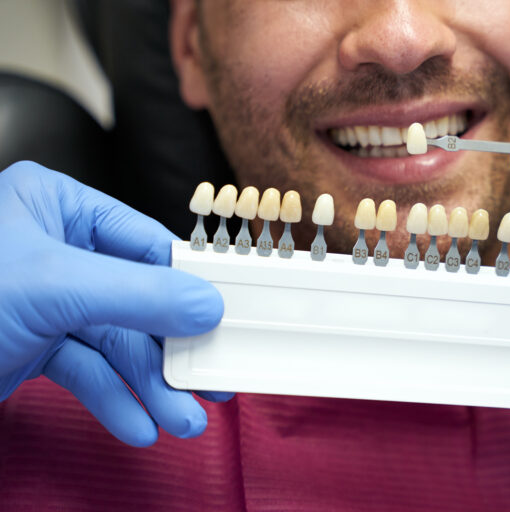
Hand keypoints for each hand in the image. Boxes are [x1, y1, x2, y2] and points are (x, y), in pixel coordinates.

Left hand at [0, 161, 232, 445]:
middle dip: (170, 350)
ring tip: (180, 420)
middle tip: (212, 379)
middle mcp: (54, 249)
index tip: (224, 319)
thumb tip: (209, 305)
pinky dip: (111, 398)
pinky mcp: (32, 344)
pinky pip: (84, 369)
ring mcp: (44, 300)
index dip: (187, 285)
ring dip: (148, 385)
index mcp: (56, 207)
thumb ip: (139, 296)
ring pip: (114, 342)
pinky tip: (136, 425)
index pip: (145, 243)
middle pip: (135, 300)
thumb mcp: (53, 287)